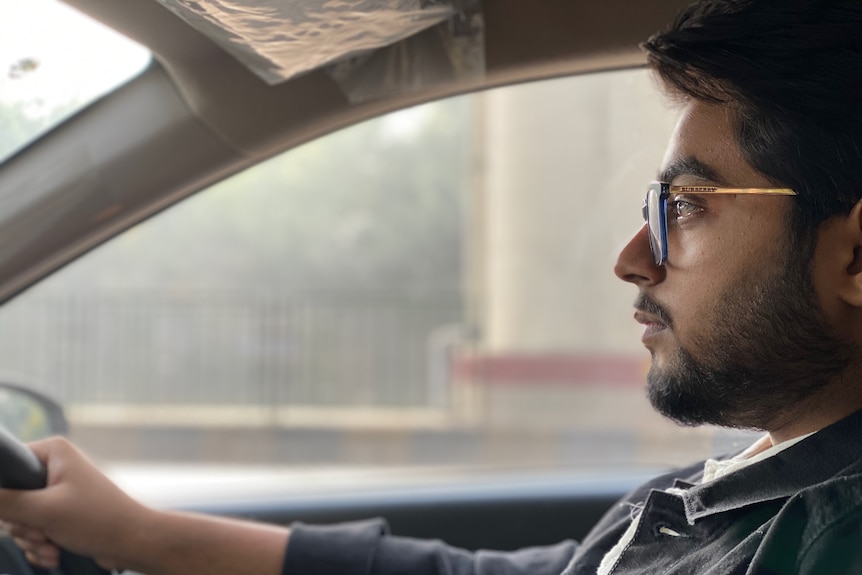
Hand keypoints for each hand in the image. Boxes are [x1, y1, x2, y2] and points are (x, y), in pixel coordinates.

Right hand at [0, 437, 148, 569]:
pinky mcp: (59, 514)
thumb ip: (5, 502)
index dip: (5, 494)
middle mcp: (54, 467)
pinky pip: (33, 531)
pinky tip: (55, 554)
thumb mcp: (44, 511)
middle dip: (23, 525)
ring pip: (19, 520)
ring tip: (52, 546)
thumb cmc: (98, 519)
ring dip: (31, 540)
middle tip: (42, 532)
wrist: (132, 542)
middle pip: (9, 498)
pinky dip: (40, 547)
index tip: (19, 512)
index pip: (6, 466)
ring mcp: (56, 492)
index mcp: (53, 452)